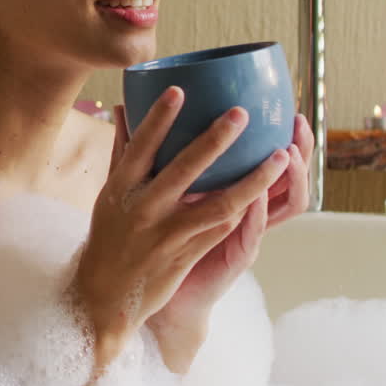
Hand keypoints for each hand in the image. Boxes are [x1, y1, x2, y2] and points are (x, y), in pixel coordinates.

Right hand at [69, 87, 289, 375]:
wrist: (106, 295)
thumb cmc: (109, 236)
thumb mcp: (109, 193)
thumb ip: (122, 150)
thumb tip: (124, 108)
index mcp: (121, 188)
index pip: (140, 147)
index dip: (158, 119)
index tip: (178, 91)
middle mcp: (143, 209)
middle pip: (183, 170)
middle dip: (214, 140)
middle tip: (240, 114)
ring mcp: (168, 234)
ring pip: (218, 203)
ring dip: (253, 179)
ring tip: (279, 156)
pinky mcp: (187, 255)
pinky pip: (222, 229)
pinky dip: (245, 209)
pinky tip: (269, 191)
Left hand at [146, 114, 314, 371]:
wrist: (152, 293)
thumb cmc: (153, 235)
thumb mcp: (158, 188)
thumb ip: (146, 150)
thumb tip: (120, 107)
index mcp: (233, 190)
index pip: (270, 158)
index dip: (286, 135)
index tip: (288, 107)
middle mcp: (247, 210)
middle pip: (286, 176)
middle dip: (299, 148)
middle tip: (297, 122)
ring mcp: (245, 234)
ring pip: (284, 206)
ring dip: (287, 180)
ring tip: (287, 153)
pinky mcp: (236, 258)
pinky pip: (251, 234)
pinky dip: (254, 215)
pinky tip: (254, 196)